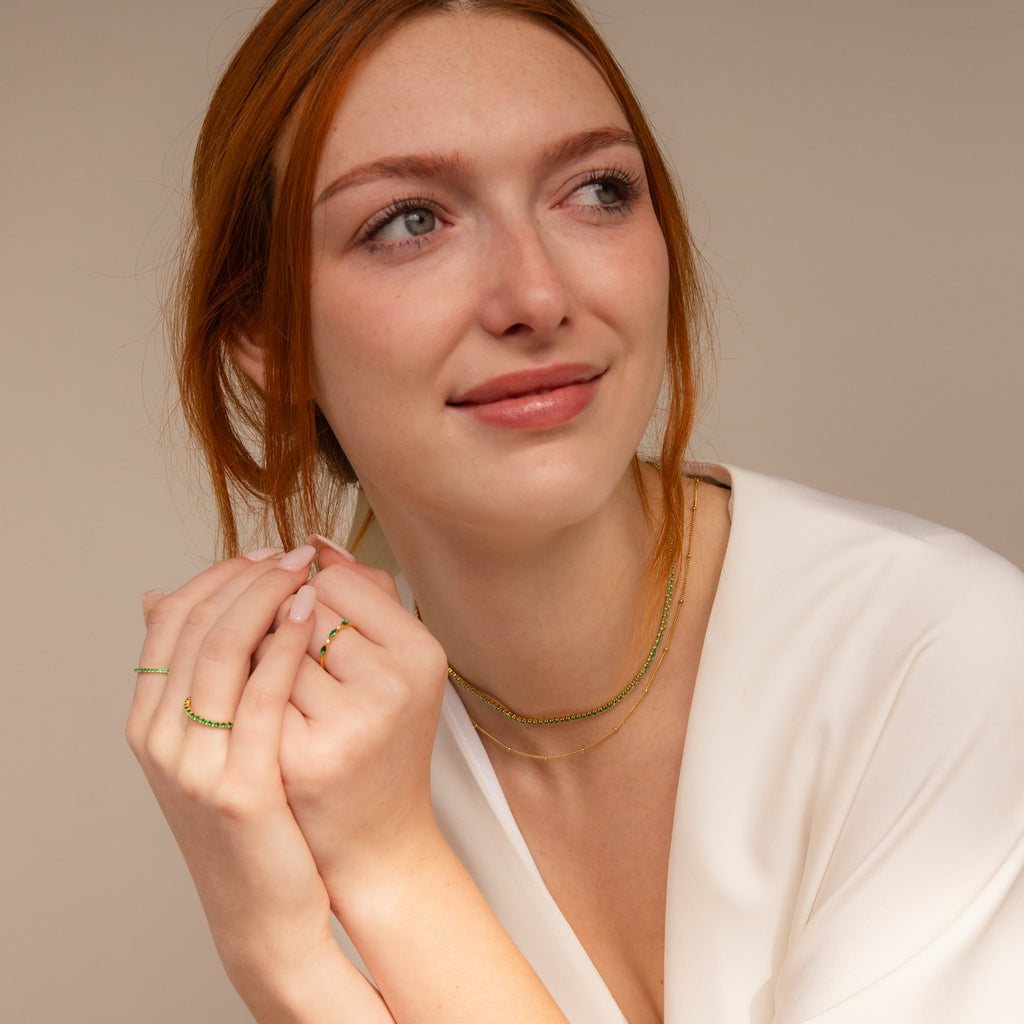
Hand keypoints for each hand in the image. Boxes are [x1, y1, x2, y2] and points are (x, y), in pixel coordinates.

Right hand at [126, 547, 340, 999]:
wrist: (263, 910)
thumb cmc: (251, 819)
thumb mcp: (213, 749)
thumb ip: (206, 684)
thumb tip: (185, 607)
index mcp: (150, 722)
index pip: (170, 622)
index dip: (215, 578)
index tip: (260, 553)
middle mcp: (160, 739)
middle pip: (192, 625)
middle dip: (243, 576)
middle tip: (287, 551)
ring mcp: (193, 764)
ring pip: (221, 650)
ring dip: (265, 596)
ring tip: (302, 568)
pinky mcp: (237, 786)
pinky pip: (260, 695)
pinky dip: (284, 643)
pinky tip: (311, 615)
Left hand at [267, 544, 448, 899]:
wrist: (376, 840)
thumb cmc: (381, 741)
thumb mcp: (394, 664)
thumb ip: (363, 596)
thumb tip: (314, 543)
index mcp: (422, 653)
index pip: (337, 583)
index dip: (311, 600)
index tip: (316, 625)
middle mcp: (394, 684)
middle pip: (300, 610)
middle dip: (283, 628)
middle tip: (300, 666)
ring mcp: (349, 723)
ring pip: (269, 647)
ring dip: (259, 658)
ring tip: (276, 689)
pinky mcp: (305, 758)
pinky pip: (253, 692)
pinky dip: (246, 697)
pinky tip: (259, 717)